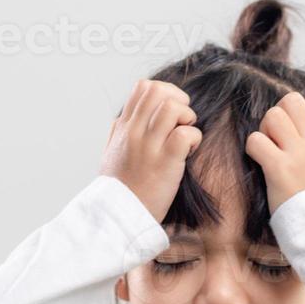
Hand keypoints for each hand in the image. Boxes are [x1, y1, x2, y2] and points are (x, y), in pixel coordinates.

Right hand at [100, 79, 201, 222]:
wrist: (117, 216)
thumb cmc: (118, 188)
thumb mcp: (110, 153)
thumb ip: (118, 132)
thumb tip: (123, 117)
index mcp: (123, 127)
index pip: (142, 87)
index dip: (165, 91)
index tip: (171, 110)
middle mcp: (134, 132)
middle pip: (159, 91)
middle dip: (179, 99)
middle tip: (183, 120)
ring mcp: (148, 146)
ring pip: (173, 107)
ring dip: (187, 117)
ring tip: (186, 135)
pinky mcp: (165, 162)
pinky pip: (186, 134)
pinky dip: (194, 139)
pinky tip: (190, 151)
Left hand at [245, 92, 304, 215]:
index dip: (300, 110)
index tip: (295, 130)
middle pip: (292, 100)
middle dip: (279, 113)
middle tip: (277, 137)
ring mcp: (298, 155)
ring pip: (273, 115)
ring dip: (265, 129)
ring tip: (269, 149)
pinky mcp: (279, 170)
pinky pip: (256, 141)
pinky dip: (253, 148)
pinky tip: (260, 161)